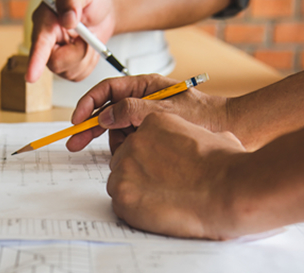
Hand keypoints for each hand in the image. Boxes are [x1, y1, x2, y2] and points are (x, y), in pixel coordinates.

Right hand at [26, 0, 116, 82]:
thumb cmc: (89, 2)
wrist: (102, 12)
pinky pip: (79, 75)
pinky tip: (87, 48)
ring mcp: (55, 57)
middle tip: (88, 34)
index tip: (31, 76)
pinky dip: (89, 63)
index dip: (35, 61)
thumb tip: (69, 19)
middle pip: (57, 63)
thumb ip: (72, 2)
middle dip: (78, 52)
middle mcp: (46, 42)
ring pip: (70, 71)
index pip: (39, 44)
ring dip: (86, 56)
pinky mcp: (66, 67)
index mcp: (45, 21)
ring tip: (87, 38)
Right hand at [68, 74, 228, 152]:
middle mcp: (142, 101)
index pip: (107, 90)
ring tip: (129, 150)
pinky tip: (134, 154)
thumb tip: (107, 115)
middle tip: (74, 143)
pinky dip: (126, 149)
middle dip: (90, 128)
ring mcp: (144, 118)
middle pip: (106, 112)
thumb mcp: (165, 111)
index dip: (89, 104)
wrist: (229, 131)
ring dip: (115, 142)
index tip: (78, 120)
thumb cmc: (204, 117)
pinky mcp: (149, 135)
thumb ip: (133, 110)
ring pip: (116, 130)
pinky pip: (128, 141)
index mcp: (144, 86)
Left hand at [107, 112, 246, 239]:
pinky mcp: (122, 195)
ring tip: (162, 202)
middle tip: (161, 189)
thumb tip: (196, 146)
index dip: (150, 161)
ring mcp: (125, 168)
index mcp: (154, 123)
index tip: (162, 172)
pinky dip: (134, 211)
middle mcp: (134, 142)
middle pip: (123, 161)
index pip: (138, 142)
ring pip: (119, 183)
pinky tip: (156, 213)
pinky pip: (120, 204)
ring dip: (135, 193)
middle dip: (139, 176)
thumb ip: (192, 138)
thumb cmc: (227, 168)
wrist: (228, 191)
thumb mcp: (212, 136)